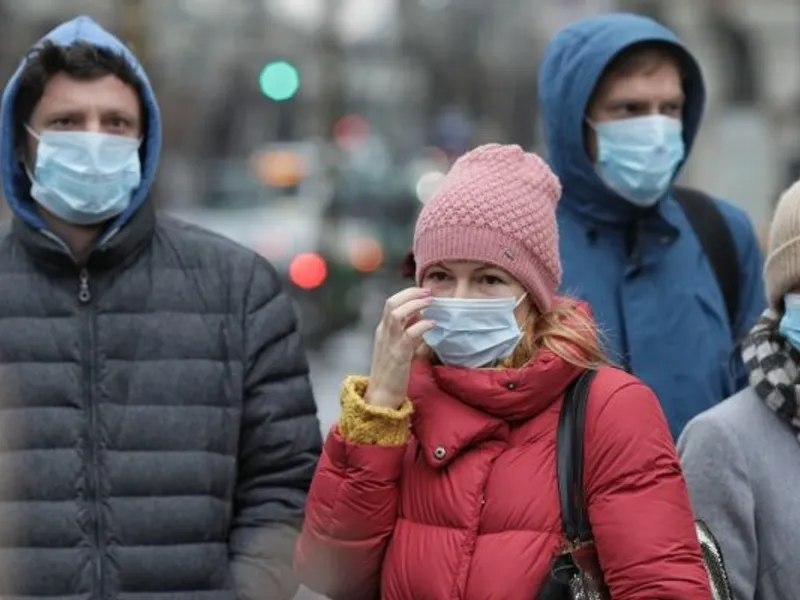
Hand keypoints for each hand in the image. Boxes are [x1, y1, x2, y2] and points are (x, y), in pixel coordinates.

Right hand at [365, 287, 434, 409]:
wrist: (381, 395)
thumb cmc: (392, 373)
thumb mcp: (398, 347)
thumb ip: (407, 331)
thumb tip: (422, 317)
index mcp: (382, 330)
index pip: (391, 303)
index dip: (407, 293)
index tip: (423, 291)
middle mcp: (383, 333)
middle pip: (391, 303)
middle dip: (411, 294)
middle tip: (428, 292)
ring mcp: (389, 343)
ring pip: (397, 315)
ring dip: (415, 305)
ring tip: (430, 302)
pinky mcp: (398, 355)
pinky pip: (409, 334)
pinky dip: (421, 325)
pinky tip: (432, 324)